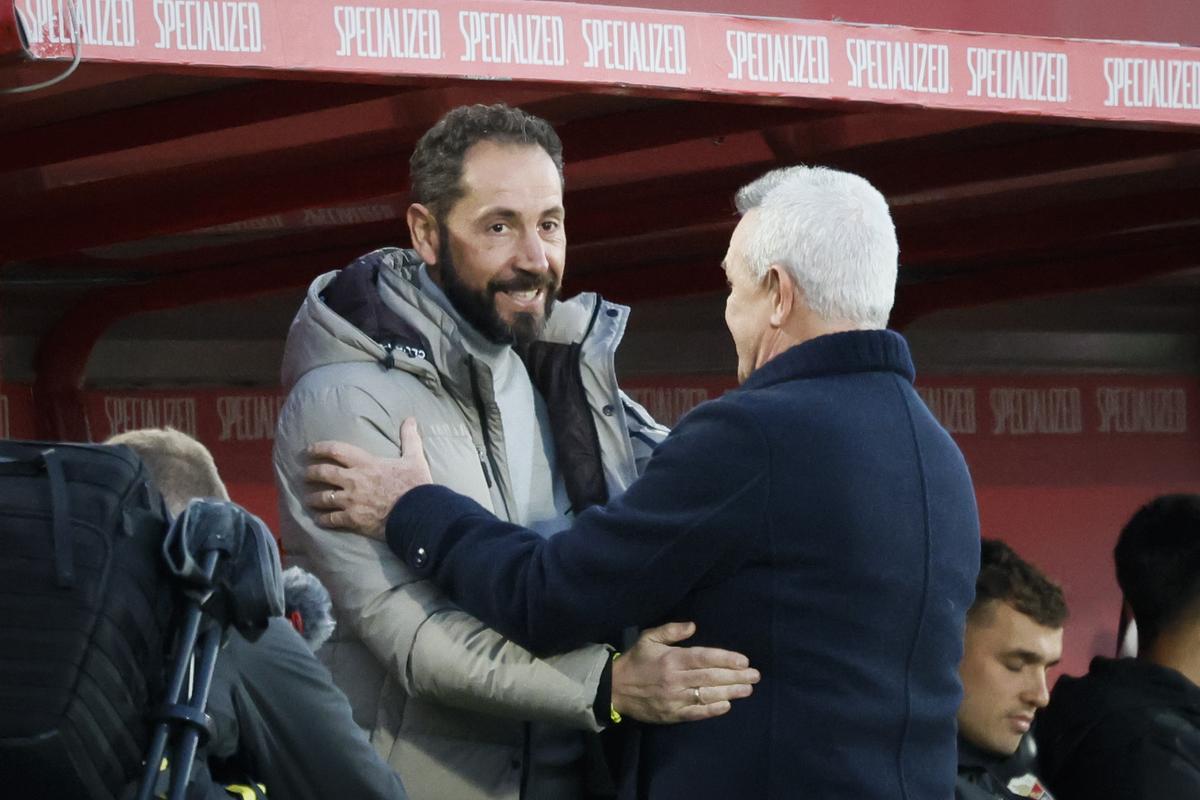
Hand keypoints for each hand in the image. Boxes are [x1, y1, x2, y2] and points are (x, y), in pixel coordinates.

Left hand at [304, 418, 431, 539]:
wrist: (418, 514)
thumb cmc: (415, 485)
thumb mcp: (414, 458)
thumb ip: (409, 438)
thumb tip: (410, 419)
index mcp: (365, 463)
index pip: (336, 450)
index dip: (319, 448)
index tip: (310, 450)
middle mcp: (353, 480)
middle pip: (323, 473)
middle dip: (311, 473)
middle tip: (305, 474)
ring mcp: (351, 500)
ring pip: (323, 498)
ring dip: (313, 498)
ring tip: (308, 499)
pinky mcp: (352, 519)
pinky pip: (331, 519)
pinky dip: (323, 519)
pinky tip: (318, 520)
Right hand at [611, 621, 758, 723]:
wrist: (614, 689)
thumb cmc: (635, 660)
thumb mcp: (649, 638)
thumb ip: (671, 630)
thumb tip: (693, 625)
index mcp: (671, 659)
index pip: (704, 658)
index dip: (726, 659)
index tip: (744, 661)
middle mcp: (675, 678)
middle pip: (710, 677)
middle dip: (735, 676)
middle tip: (755, 676)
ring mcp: (674, 698)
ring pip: (707, 695)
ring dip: (730, 692)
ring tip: (748, 690)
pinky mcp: (671, 714)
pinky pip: (695, 713)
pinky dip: (712, 709)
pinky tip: (727, 705)